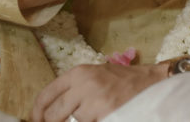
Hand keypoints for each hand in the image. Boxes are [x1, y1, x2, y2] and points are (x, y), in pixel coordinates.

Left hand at [31, 62, 166, 121]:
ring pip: (73, 121)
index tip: (37, 120)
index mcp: (78, 73)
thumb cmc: (123, 81)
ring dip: (82, 121)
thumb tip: (49, 109)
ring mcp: (94, 100)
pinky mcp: (105, 114)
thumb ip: (73, 88)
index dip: (37, 112)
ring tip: (97, 112)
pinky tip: (105, 115)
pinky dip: (95, 121)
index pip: (46, 95)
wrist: (151, 83)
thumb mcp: (95, 76)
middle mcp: (83, 84)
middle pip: (53, 113)